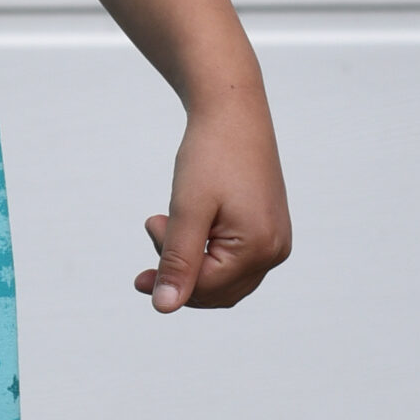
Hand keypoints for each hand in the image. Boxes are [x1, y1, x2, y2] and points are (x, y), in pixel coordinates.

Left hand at [135, 96, 289, 312]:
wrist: (234, 112)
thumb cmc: (211, 155)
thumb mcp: (187, 209)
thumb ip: (177, 260)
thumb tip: (163, 307)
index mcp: (260, 247)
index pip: (205, 288)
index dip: (168, 277)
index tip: (143, 246)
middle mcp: (275, 251)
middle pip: (216, 291)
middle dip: (180, 271)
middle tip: (154, 227)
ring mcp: (276, 243)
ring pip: (224, 279)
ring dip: (190, 262)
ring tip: (167, 221)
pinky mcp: (269, 232)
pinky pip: (233, 261)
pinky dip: (205, 252)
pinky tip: (188, 225)